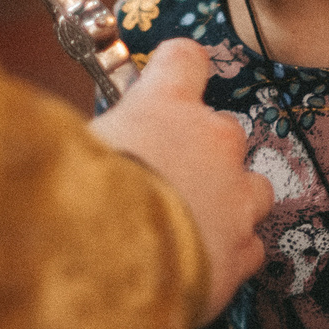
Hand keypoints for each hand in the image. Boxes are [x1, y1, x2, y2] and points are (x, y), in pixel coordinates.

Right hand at [88, 40, 270, 324]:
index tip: (170, 80)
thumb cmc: (78, 202)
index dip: (177, 71)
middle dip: (200, 151)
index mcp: (166, 104)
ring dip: (227, 198)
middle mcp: (212, 140)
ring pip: (251, 185)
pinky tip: (197, 260)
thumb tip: (83, 133)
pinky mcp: (243, 248)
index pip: (185, 59)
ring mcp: (236, 195)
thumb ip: (100, 134)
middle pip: (222, 129)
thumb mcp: (77, 148)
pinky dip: (229, 250)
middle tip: (164, 176)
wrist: (104, 269)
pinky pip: (248, 243)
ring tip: (189, 221)